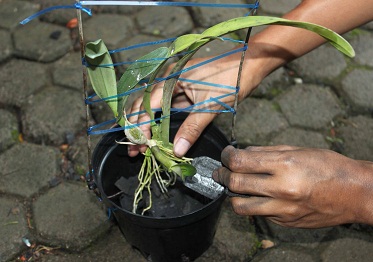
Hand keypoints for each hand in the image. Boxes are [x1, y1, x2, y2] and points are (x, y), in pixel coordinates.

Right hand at [128, 51, 258, 156]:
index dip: (142, 126)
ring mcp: (175, 84)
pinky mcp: (183, 90)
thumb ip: (192, 128)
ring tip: (140, 145)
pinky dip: (160, 121)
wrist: (250, 63)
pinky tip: (155, 134)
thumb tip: (177, 150)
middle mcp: (168, 78)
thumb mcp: (210, 106)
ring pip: (153, 107)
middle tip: (133, 148)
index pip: (148, 104)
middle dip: (137, 126)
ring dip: (146, 125)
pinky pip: (166, 107)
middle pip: (144, 104)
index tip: (140, 144)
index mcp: (171, 77)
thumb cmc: (232, 79)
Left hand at [213, 145, 372, 227]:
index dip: (227, 157)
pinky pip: (259, 214)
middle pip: (235, 183)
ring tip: (235, 187)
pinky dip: (254, 204)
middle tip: (221, 171)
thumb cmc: (329, 167)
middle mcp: (282, 188)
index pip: (240, 162)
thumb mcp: (298, 150)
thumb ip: (266, 152)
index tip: (226, 155)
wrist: (355, 193)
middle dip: (222, 175)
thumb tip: (243, 153)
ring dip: (232, 195)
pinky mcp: (286, 222)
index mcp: (285, 165)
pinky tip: (260, 196)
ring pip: (240, 206)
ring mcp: (283, 209)